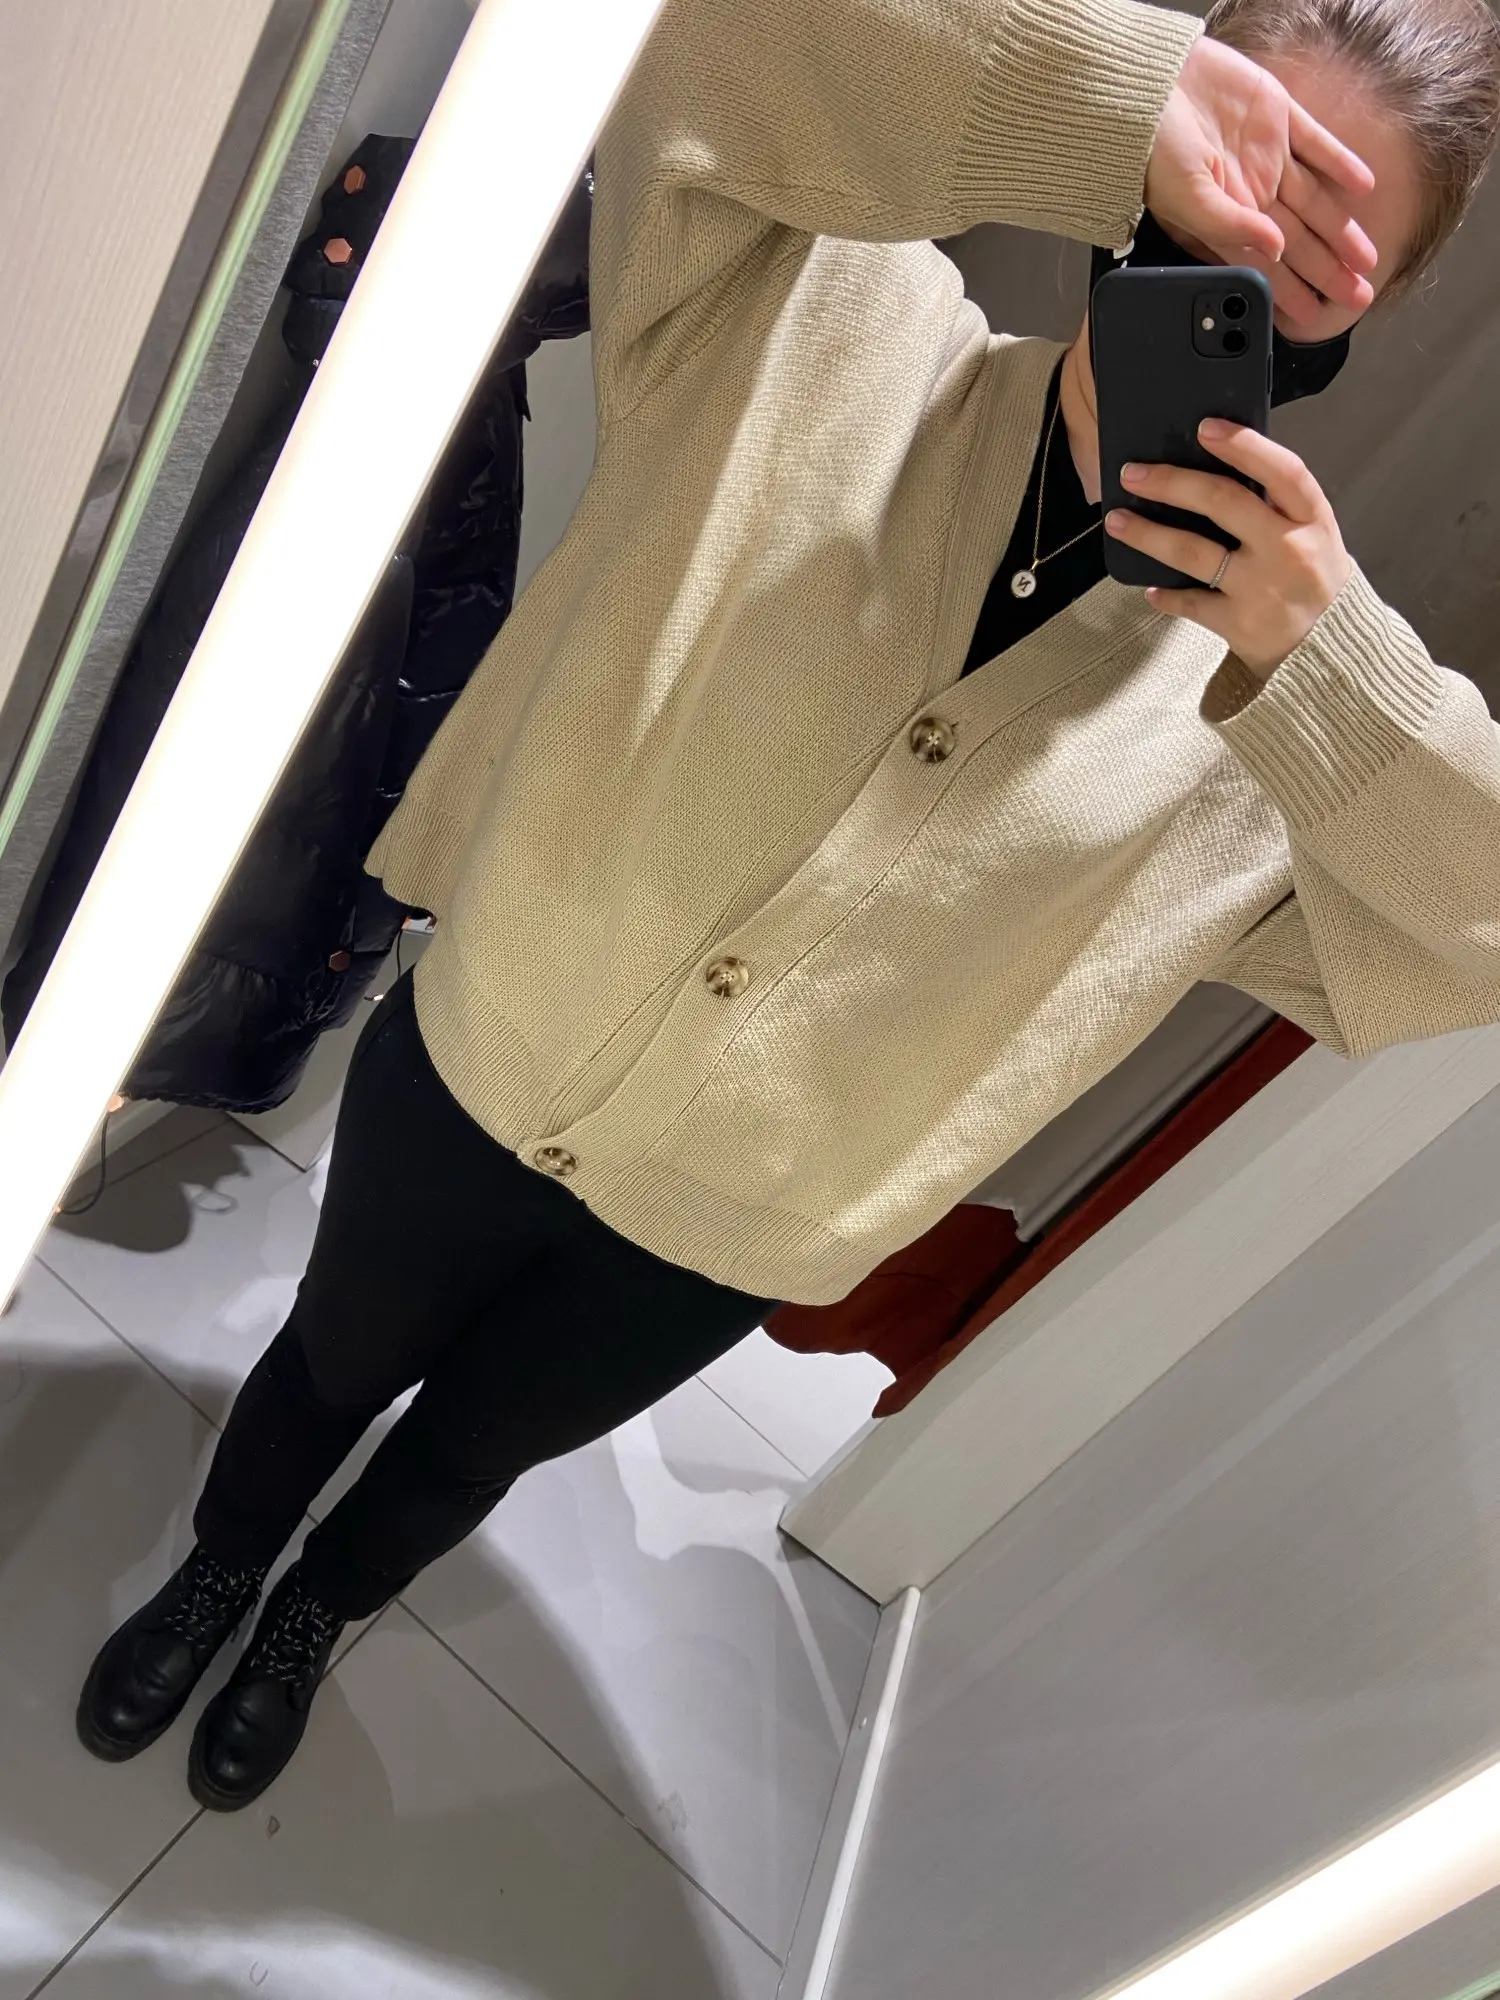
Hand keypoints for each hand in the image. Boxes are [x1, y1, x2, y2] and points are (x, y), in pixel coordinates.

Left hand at [1105, 420, 1353, 678]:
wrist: (1330, 651)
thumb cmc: (1315, 582)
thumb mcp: (1315, 535)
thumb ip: (1278, 507)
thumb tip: (1219, 469)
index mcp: (1312, 519)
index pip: (1282, 471)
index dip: (1244, 446)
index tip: (1206, 428)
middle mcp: (1287, 549)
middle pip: (1222, 502)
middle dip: (1171, 482)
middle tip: (1133, 473)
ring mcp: (1260, 588)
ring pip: (1192, 551)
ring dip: (1148, 534)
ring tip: (1117, 521)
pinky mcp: (1238, 623)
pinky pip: (1190, 602)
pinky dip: (1166, 595)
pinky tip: (1149, 587)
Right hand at [1147, 37, 1376, 326]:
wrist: (1152, 87)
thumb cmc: (1154, 151)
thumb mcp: (1188, 199)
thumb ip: (1230, 229)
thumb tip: (1275, 249)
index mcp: (1225, 219)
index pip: (1266, 263)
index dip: (1291, 290)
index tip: (1315, 315)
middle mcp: (1250, 192)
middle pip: (1299, 237)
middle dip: (1327, 269)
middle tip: (1357, 295)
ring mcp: (1268, 155)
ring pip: (1315, 199)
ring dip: (1342, 228)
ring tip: (1366, 257)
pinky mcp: (1279, 116)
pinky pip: (1318, 144)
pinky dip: (1342, 163)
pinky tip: (1364, 187)